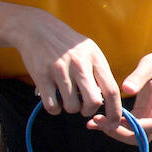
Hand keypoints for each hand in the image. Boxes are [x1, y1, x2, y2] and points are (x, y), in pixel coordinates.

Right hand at [15, 12, 122, 136]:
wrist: (36, 28)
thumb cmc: (67, 44)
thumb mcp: (89, 50)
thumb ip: (99, 72)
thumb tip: (108, 100)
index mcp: (95, 59)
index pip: (112, 90)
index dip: (115, 111)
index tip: (114, 122)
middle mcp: (80, 65)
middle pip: (93, 102)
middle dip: (89, 111)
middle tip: (82, 106)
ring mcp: (60, 70)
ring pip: (72, 107)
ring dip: (69, 108)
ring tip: (65, 97)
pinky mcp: (42, 76)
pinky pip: (52, 106)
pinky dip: (54, 108)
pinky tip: (53, 98)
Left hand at [89, 50, 151, 143]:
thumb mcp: (150, 64)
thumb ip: (138, 76)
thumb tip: (126, 89)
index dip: (138, 127)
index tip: (120, 118)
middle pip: (142, 136)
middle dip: (120, 133)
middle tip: (100, 121)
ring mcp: (148, 118)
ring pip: (133, 135)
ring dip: (113, 132)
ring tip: (94, 121)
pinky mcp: (139, 116)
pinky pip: (126, 127)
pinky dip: (111, 126)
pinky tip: (95, 121)